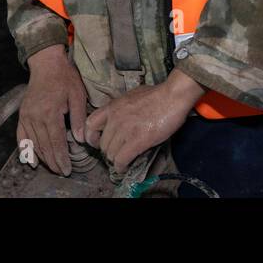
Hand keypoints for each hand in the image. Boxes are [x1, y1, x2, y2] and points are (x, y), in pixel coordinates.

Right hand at [17, 45, 87, 176]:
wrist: (46, 64)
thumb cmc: (64, 77)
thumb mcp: (77, 95)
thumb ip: (78, 118)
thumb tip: (80, 139)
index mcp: (50, 112)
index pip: (56, 142)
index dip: (61, 158)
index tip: (66, 169)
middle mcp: (35, 117)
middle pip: (44, 146)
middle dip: (53, 161)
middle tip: (61, 172)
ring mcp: (26, 116)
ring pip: (34, 144)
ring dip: (43, 158)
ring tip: (52, 168)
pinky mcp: (22, 115)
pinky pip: (21, 136)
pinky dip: (25, 150)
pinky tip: (32, 160)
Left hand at [84, 70, 204, 171]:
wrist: (172, 96)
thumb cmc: (157, 94)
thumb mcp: (131, 96)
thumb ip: (122, 108)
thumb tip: (120, 116)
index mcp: (113, 107)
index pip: (90, 124)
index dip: (92, 137)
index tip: (98, 142)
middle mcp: (115, 119)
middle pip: (102, 144)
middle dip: (109, 151)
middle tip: (117, 153)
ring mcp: (125, 130)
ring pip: (110, 154)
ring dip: (116, 160)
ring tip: (123, 161)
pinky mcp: (137, 140)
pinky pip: (121, 159)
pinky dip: (121, 166)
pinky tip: (125, 167)